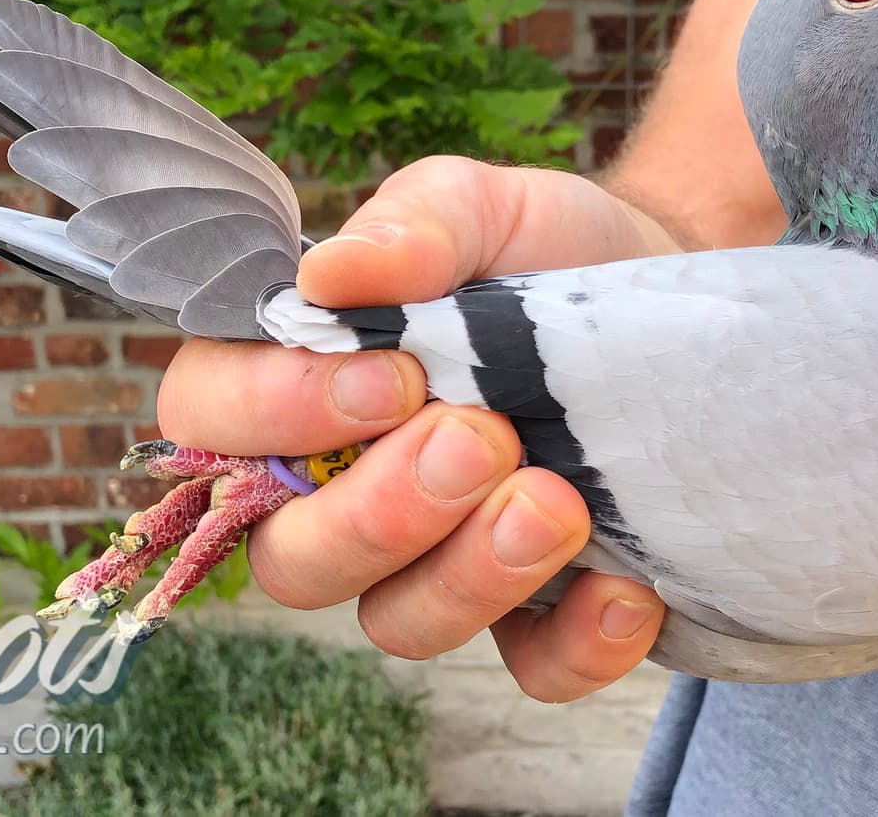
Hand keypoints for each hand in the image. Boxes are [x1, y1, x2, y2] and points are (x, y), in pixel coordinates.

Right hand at [156, 156, 678, 699]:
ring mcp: (436, 562)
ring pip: (399, 624)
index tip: (392, 375)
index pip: (211, 425)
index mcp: (298, 386)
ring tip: (558, 504)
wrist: (667, 290)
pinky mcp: (534, 612)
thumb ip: (413, 226)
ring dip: (472, 579)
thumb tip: (328, 275)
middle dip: (381, 515)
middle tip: (482, 438)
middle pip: (294, 562)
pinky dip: (576, 645)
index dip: (278, 417)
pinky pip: (530, 671)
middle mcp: (343, 492)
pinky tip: (624, 589)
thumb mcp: (481, 207)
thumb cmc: (540, 249)